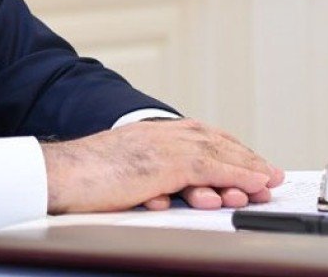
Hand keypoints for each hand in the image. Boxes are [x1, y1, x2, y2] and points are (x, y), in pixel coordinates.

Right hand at [40, 118, 283, 213]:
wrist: (58, 174)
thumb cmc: (79, 178)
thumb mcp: (119, 171)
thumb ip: (146, 176)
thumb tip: (164, 194)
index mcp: (147, 132)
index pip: (196, 136)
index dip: (226, 150)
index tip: (247, 162)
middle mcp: (158, 134)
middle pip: (212, 142)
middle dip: (244, 158)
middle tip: (270, 174)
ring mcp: (161, 146)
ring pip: (216, 154)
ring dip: (246, 169)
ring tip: (268, 182)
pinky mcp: (163, 163)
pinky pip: (208, 169)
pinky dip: (235, 176)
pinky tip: (251, 185)